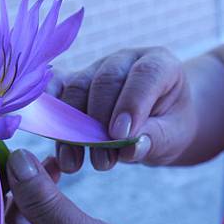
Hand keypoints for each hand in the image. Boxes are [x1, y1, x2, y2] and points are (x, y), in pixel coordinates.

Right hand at [48, 47, 196, 171]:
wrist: (160, 121)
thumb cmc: (170, 125)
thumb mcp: (174, 135)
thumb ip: (156, 138)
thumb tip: (130, 148)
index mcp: (159, 64)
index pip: (143, 76)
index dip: (130, 104)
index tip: (120, 136)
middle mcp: (125, 60)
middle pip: (105, 81)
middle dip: (99, 123)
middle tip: (102, 160)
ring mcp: (97, 68)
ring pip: (77, 88)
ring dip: (72, 128)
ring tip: (75, 163)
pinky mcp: (75, 82)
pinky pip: (57, 89)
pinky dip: (49, 110)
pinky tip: (48, 134)